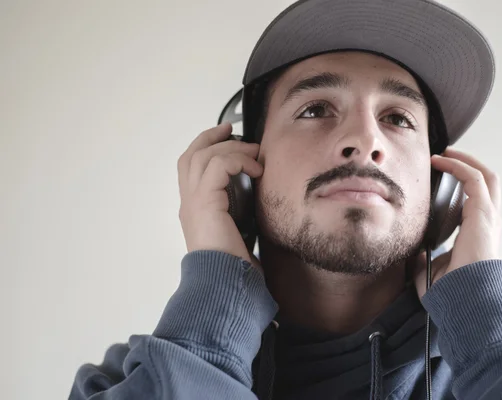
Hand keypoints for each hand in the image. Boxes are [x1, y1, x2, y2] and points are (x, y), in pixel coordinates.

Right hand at [177, 123, 262, 266]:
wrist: (225, 285)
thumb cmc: (232, 269)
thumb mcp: (238, 235)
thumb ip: (241, 216)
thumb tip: (261, 204)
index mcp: (195, 211)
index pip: (191, 169)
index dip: (206, 148)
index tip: (227, 137)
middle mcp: (189, 204)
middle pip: (190, 156)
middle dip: (210, 138)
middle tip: (232, 130)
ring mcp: (194, 202)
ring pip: (202, 156)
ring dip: (230, 148)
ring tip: (253, 152)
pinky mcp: (205, 203)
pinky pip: (218, 165)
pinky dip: (238, 161)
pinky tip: (256, 169)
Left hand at [412, 148, 501, 298]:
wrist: (465, 300)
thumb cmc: (452, 291)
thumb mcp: (432, 270)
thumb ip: (425, 258)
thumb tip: (414, 251)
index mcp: (477, 234)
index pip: (474, 201)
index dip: (460, 185)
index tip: (439, 175)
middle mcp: (487, 222)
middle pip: (487, 183)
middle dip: (468, 165)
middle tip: (445, 156)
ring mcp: (488, 216)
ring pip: (485, 176)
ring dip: (464, 161)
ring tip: (444, 153)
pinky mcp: (483, 213)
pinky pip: (474, 179)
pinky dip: (459, 165)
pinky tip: (441, 160)